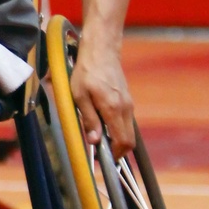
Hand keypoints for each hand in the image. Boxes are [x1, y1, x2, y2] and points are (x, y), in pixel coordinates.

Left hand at [70, 36, 135, 158]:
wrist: (101, 50)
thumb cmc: (87, 71)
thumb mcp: (79, 96)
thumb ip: (88, 119)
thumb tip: (94, 141)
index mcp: (113, 109)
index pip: (123, 142)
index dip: (115, 155)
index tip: (101, 157)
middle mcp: (125, 109)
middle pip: (129, 140)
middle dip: (117, 150)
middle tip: (99, 149)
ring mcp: (128, 104)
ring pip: (128, 131)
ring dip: (116, 138)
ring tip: (98, 134)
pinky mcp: (127, 99)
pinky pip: (125, 120)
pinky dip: (117, 127)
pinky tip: (102, 120)